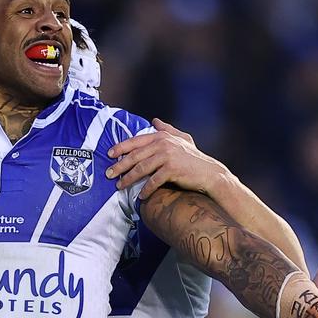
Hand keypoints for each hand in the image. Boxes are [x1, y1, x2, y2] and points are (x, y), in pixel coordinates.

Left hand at [106, 118, 228, 199]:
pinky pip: (153, 181)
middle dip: (119, 166)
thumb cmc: (194, 158)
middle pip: (135, 156)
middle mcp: (163, 144)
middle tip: (108, 174)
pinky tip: (140, 196)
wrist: (210, 173)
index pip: (136, 141)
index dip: (121, 147)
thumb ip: (168, 129)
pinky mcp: (172, 169)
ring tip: (119, 186)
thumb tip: (155, 120)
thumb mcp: (182, 139)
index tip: (109, 155)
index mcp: (162, 136)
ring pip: (141, 168)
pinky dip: (145, 189)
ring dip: (128, 179)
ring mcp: (168, 156)